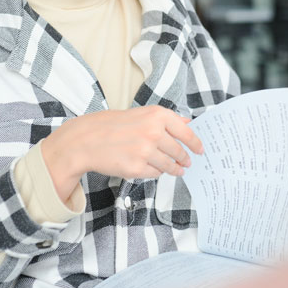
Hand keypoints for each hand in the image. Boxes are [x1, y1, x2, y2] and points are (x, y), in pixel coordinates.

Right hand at [41, 106, 201, 202]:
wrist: (87, 140)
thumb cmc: (114, 125)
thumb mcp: (143, 114)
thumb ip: (167, 119)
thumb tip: (188, 122)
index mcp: (158, 115)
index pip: (186, 132)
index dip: (196, 143)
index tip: (200, 150)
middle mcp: (154, 132)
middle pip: (179, 151)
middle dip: (185, 159)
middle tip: (187, 162)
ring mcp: (146, 151)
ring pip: (169, 165)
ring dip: (174, 169)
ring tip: (177, 170)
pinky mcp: (136, 168)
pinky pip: (155, 173)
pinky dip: (156, 172)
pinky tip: (153, 169)